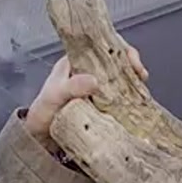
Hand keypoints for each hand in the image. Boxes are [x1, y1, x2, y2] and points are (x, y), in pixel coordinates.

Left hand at [24, 46, 146, 150]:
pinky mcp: (102, 104)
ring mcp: (96, 88)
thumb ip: (71, 86)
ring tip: (142, 87)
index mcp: (75, 61)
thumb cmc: (43, 112)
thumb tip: (94, 81)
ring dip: (133, 80)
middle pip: (115, 59)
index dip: (118, 47)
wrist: (40, 138)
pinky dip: (130, 96)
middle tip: (140, 74)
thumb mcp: (54, 95)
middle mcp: (88, 71)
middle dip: (132, 64)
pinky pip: (120, 96)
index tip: (130, 58)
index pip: (100, 45)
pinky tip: (137, 101)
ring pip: (120, 77)